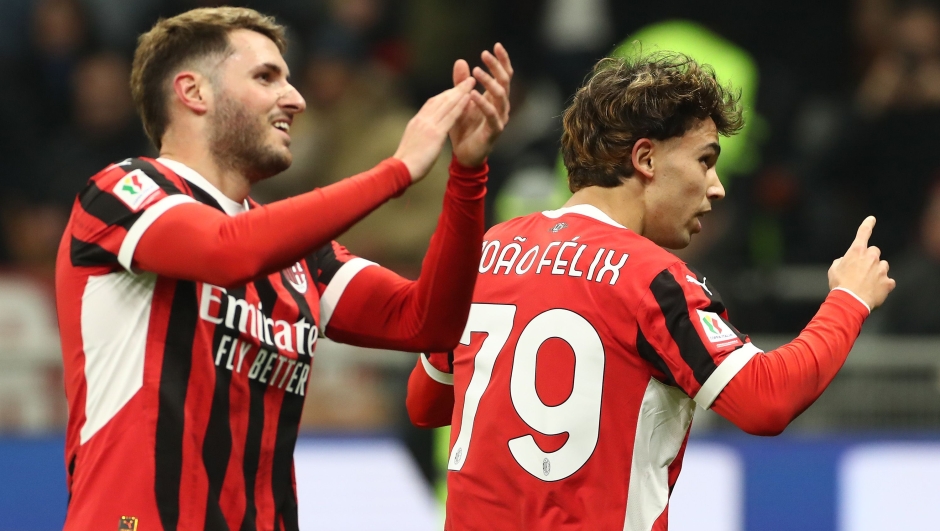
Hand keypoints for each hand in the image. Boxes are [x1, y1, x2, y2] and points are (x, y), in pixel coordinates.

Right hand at [394, 77, 475, 182]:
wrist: (400, 170)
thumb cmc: (405, 164)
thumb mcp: (411, 144)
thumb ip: (418, 136)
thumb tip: (422, 136)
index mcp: (416, 122)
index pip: (432, 103)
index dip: (445, 95)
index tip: (455, 89)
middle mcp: (422, 119)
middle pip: (440, 99)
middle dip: (455, 88)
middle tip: (467, 79)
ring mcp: (428, 125)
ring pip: (446, 103)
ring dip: (460, 91)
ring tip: (472, 82)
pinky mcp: (435, 133)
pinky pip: (450, 116)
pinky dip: (460, 105)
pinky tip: (469, 98)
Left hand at [449, 43, 512, 167]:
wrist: (463, 155)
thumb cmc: (463, 128)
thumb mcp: (458, 102)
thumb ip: (460, 83)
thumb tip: (460, 61)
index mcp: (494, 98)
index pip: (504, 75)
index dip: (502, 60)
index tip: (495, 45)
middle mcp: (501, 106)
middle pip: (505, 81)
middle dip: (496, 66)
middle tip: (484, 54)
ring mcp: (499, 118)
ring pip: (500, 96)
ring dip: (489, 82)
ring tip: (476, 72)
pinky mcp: (494, 131)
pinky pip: (491, 115)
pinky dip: (482, 103)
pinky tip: (472, 95)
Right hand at [828, 216, 895, 308]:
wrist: (850, 302)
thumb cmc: (839, 285)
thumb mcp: (833, 270)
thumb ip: (842, 261)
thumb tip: (846, 261)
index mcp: (856, 251)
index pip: (863, 233)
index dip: (867, 225)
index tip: (872, 219)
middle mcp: (871, 257)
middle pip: (875, 252)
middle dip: (870, 258)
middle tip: (862, 270)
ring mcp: (881, 270)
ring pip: (883, 266)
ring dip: (877, 271)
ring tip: (867, 283)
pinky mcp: (888, 282)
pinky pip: (888, 281)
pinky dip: (882, 285)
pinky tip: (873, 292)